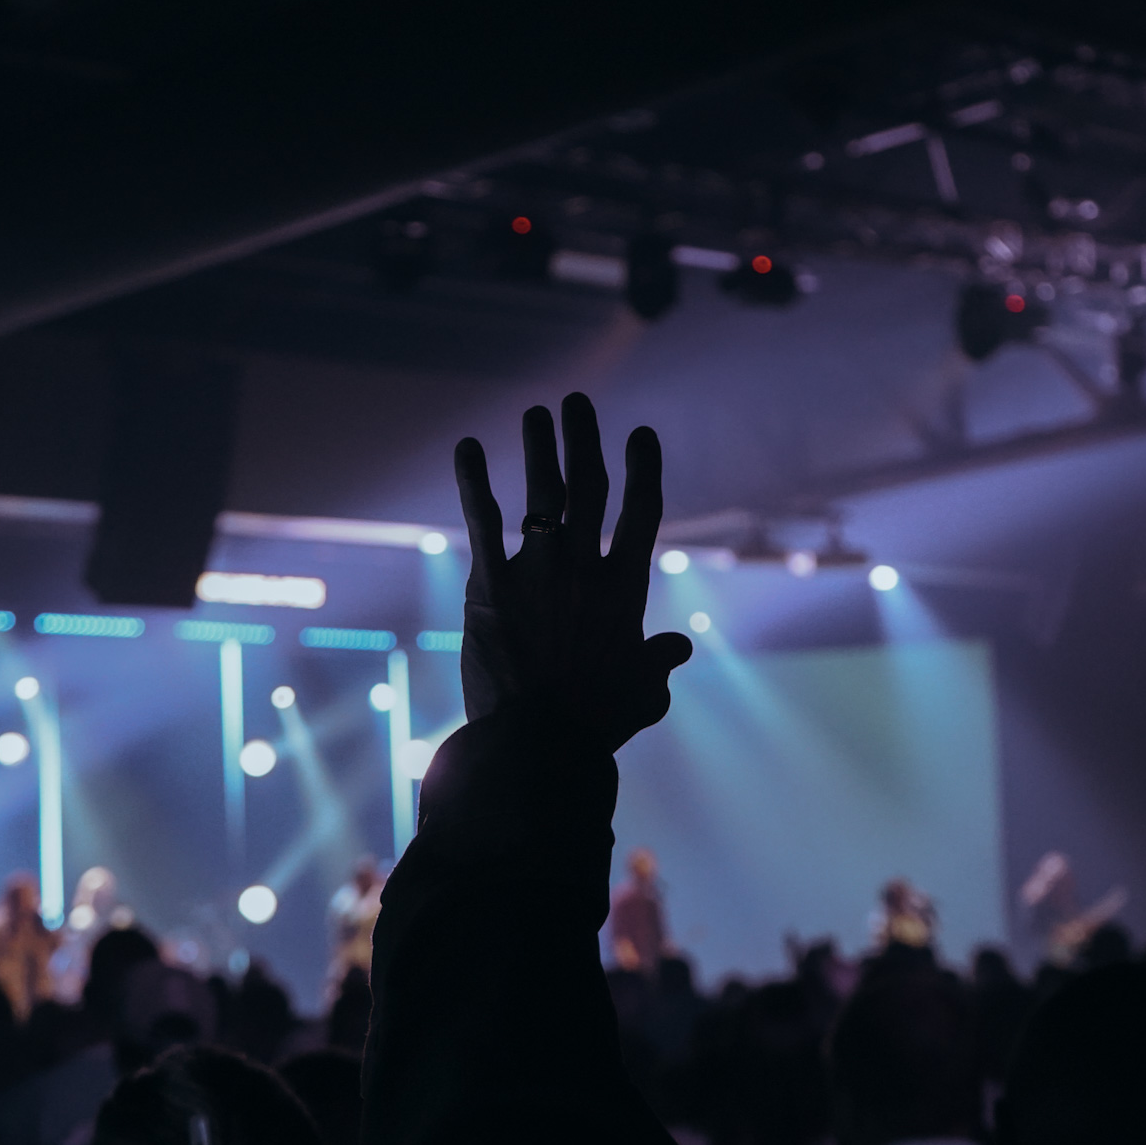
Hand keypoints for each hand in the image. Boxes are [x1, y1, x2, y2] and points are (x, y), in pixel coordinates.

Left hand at [454, 392, 692, 752]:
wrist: (538, 742)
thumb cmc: (596, 724)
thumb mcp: (643, 694)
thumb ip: (660, 664)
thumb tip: (679, 649)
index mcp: (625, 588)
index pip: (641, 512)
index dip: (642, 468)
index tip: (641, 434)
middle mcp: (584, 567)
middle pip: (588, 486)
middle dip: (584, 439)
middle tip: (578, 402)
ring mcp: (536, 571)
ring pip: (540, 493)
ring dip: (538, 448)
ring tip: (536, 413)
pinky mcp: (489, 585)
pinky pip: (482, 521)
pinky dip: (473, 481)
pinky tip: (466, 447)